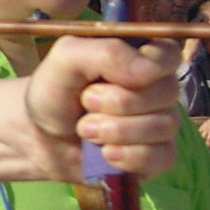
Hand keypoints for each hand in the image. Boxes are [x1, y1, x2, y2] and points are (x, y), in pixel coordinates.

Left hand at [24, 36, 182, 179]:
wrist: (41, 138)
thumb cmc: (56, 92)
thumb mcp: (67, 59)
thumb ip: (106, 52)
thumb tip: (151, 70)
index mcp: (143, 56)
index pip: (168, 55)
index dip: (139, 69)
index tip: (101, 77)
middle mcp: (160, 88)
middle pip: (166, 92)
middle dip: (118, 103)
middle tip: (85, 104)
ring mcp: (162, 122)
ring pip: (164, 126)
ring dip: (116, 131)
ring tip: (86, 130)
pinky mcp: (159, 155)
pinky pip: (163, 156)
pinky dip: (129, 157)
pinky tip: (105, 154)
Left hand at [197, 109, 209, 149]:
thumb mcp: (206, 124)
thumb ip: (202, 130)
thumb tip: (196, 135)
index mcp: (203, 128)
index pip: (197, 134)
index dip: (194, 139)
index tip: (191, 144)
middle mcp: (206, 130)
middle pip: (202, 137)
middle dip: (199, 143)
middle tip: (197, 149)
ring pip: (208, 139)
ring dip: (206, 145)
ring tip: (205, 151)